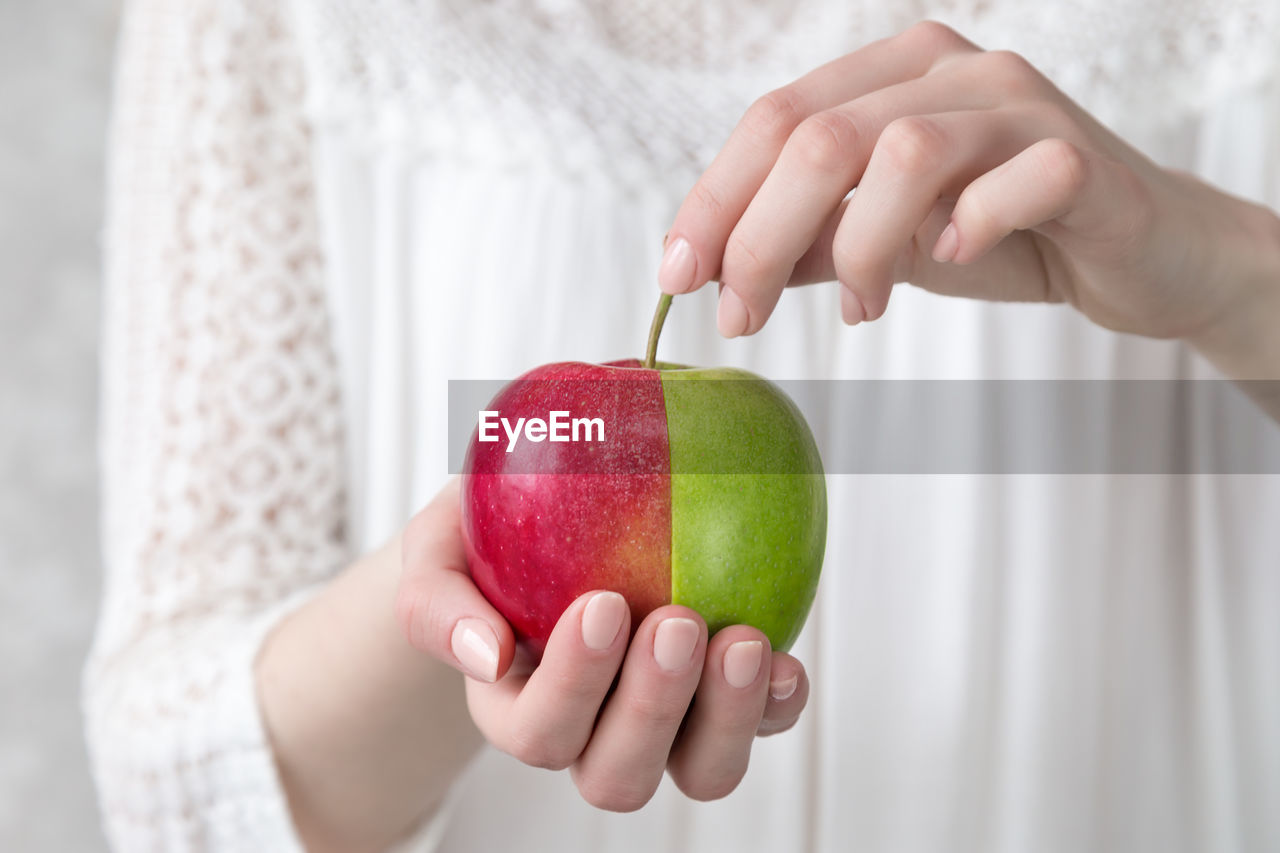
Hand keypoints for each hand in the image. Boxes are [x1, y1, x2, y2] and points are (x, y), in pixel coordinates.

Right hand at [395, 479, 809, 810]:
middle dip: (653, 708)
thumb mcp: (435, 550)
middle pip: (617, 775)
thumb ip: (435, 602)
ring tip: (743, 642)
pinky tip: (787, 661)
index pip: (538, 731)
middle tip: (677, 620)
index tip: (600, 602)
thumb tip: (485, 654)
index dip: (574, 685)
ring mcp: (665, 727)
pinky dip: (778, 704)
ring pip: (698, 773)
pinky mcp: (721, 702)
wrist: (544, 521)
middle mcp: (592, 736)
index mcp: (516, 710)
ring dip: (726, 720)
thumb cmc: (484, 537)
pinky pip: (761, 727)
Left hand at [660, 21, 1279, 372]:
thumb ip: (807, 242)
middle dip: (759, 237)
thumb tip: (719, 271)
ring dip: (859, 246)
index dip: (714, 200)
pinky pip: (1014, 182)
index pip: (773, 121)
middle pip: (820, 137)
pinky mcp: (1079, 156)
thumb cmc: (1001, 232)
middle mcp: (948, 70)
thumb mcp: (883, 240)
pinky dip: (967, 230)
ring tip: (860, 306)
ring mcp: (1018, 104)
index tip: (679, 277)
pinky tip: (951, 262)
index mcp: (888, 75)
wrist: (1135, 250)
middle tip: (742, 316)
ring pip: (905, 152)